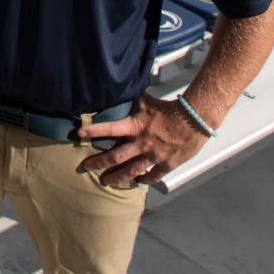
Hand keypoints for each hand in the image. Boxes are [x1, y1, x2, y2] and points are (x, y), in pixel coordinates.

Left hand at [77, 93, 210, 186]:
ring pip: (130, 171)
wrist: (194, 119)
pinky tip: (137, 182)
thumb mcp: (147, 102)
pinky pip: (152, 176)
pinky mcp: (167, 164)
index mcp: (135, 127)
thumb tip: (121, 91)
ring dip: (117, 177)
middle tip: (86, 168)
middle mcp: (141, 144)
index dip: (93, 131)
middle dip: (98, 163)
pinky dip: (143, 180)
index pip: (109, 129)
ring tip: (106, 182)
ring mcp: (153, 157)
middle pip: (115, 157)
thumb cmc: (170, 109)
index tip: (78, 134)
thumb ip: (132, 103)